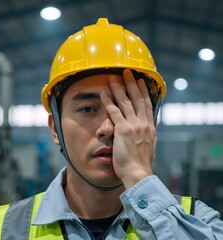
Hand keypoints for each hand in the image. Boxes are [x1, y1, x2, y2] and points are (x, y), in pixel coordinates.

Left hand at [100, 69, 155, 188]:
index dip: (144, 91)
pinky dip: (108, 101)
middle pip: (137, 99)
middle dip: (132, 84)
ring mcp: (133, 126)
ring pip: (125, 102)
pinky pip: (114, 112)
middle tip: (127, 72)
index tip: (141, 81)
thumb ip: (147, 136)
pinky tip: (103, 93)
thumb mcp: (149, 147)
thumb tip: (148, 131)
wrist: (138, 172)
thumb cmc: (141, 163)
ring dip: (119, 88)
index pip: (147, 105)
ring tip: (113, 78)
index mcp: (150, 127)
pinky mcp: (122, 130)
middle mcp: (143, 124)